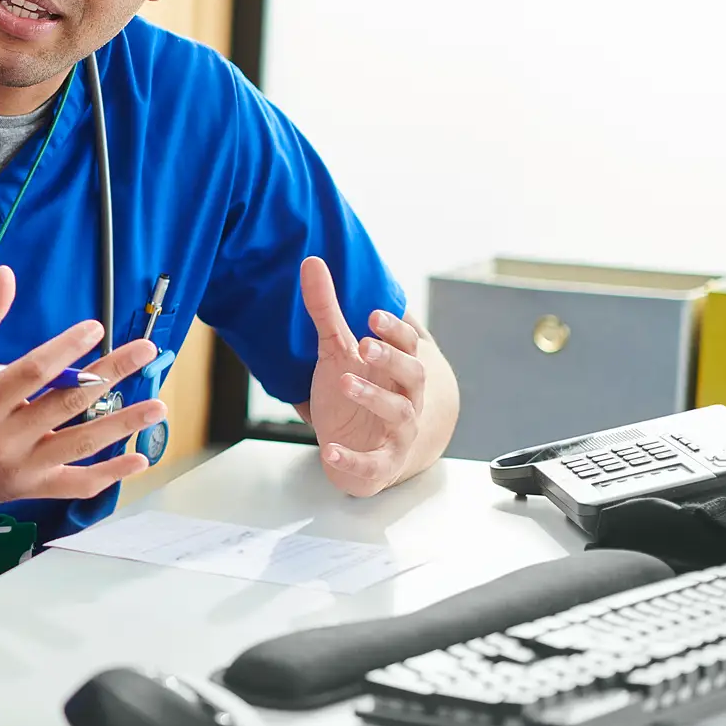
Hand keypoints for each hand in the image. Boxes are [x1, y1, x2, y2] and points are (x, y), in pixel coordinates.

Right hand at [0, 265, 167, 508]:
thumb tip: (7, 276)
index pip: (33, 371)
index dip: (66, 348)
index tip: (96, 328)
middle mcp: (3, 437)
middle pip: (67, 402)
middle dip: (111, 373)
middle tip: (145, 352)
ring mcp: (20, 466)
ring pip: (82, 443)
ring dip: (124, 423)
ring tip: (157, 404)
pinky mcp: (29, 488)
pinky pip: (77, 484)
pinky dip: (111, 474)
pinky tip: (139, 457)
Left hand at [301, 255, 429, 496]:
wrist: (364, 452)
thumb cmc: (354, 395)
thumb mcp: (336, 352)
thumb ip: (326, 311)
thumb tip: (311, 262)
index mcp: (397, 369)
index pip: (407, 345)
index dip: (394, 331)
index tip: (372, 314)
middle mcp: (406, 398)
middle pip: (413, 375)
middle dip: (392, 358)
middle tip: (365, 344)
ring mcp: (398, 432)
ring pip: (399, 414)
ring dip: (373, 398)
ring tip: (344, 382)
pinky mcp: (381, 463)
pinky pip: (372, 464)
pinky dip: (352, 460)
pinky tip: (329, 452)